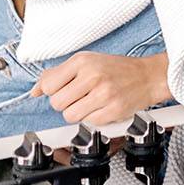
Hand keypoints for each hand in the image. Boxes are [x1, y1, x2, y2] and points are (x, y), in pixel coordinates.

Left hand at [31, 51, 170, 125]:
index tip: (61, 91)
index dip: (53, 91)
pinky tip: (102, 107)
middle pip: (57, 103)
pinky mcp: (112, 110)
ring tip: (91, 103)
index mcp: (83, 61)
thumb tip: (35, 90)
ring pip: (70, 116)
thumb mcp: (87, 61)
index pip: (49, 85)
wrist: (148, 76)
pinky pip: (88, 123)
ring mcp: (103, 94)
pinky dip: (93, 119)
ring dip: (78, 113)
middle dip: (66, 103)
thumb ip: (59, 74)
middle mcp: (92, 75)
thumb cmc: (117, 68)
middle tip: (79, 96)